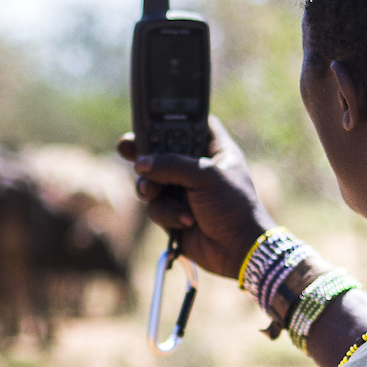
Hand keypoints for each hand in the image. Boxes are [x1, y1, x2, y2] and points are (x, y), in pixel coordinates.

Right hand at [117, 117, 276, 280]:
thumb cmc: (234, 207)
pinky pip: (156, 207)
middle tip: (127, 147)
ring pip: (152, 181)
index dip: (172, 119)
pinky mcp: (173, 213)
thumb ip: (172, 165)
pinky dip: (167, 214)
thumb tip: (141, 163)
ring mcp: (183, 191)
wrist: (239, 250)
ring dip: (151, 188)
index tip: (151, 117)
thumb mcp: (206, 177)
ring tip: (153, 192)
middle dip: (145, 153)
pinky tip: (186, 221)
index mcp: (214, 151)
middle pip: (163, 152)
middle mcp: (196, 168)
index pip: (192, 125)